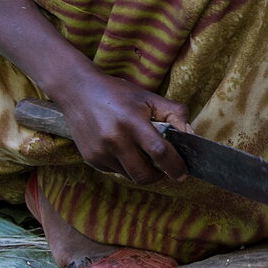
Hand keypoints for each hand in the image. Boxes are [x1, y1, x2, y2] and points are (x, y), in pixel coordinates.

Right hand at [48, 71, 195, 185]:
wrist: (78, 90)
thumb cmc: (118, 93)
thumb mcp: (148, 97)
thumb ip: (174, 113)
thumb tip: (189, 134)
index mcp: (132, 122)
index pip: (159, 152)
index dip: (175, 166)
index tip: (183, 172)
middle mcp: (114, 140)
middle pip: (143, 174)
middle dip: (159, 176)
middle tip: (165, 169)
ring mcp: (100, 152)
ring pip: (130, 175)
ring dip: (142, 170)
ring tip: (143, 154)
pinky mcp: (91, 159)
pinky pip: (115, 171)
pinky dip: (125, 166)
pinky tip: (123, 149)